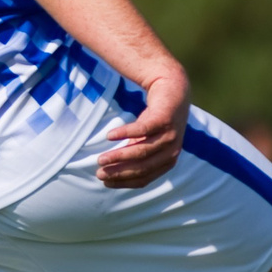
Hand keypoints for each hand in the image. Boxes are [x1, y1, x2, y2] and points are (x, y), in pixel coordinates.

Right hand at [97, 69, 188, 189]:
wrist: (172, 89)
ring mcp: (170, 135)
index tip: (104, 181)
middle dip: (119, 172)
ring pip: (142, 151)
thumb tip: (110, 173)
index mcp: (167, 161)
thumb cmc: (155, 119)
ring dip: (119, 156)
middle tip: (99, 172)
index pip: (144, 178)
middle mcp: (171, 151)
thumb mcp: (144, 141)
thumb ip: (134, 156)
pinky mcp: (164, 118)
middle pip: (142, 167)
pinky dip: (125, 134)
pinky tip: (109, 136)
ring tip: (101, 158)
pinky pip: (142, 129)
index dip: (123, 182)